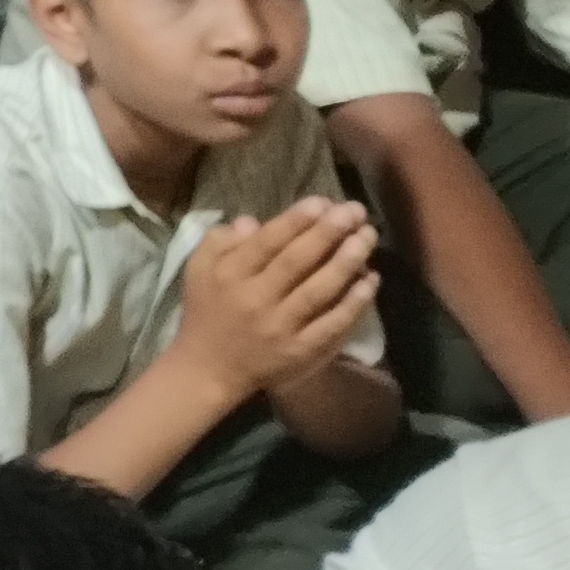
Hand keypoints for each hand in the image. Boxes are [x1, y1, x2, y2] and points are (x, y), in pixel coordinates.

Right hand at [176, 198, 379, 403]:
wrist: (209, 368)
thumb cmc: (206, 311)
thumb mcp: (199, 268)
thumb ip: (221, 240)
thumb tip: (252, 221)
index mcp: (230, 274)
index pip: (268, 242)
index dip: (297, 220)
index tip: (323, 201)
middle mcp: (256, 299)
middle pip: (297, 262)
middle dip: (328, 233)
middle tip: (355, 211)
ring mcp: (281, 327)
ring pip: (319, 290)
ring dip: (347, 262)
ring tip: (367, 237)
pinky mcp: (301, 351)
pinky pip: (332, 324)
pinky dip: (353, 303)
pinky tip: (370, 282)